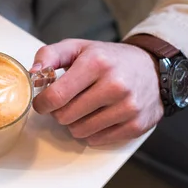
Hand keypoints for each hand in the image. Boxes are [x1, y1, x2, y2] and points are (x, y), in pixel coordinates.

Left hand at [31, 39, 163, 145]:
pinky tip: (98, 117)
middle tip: (67, 102)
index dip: (42, 103)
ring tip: (84, 109)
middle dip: (59, 112)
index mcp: (96, 63)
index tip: (43, 102)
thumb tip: (33, 73)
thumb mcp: (78, 48)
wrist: (153, 68)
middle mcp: (115, 85)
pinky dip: (91, 132)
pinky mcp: (136, 125)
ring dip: (74, 123)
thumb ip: (50, 55)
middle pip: (64, 117)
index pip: (55, 97)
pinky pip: (96, 140)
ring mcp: (128, 107)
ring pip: (79, 131)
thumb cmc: (108, 59)